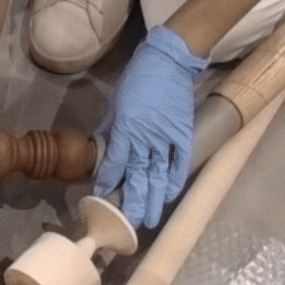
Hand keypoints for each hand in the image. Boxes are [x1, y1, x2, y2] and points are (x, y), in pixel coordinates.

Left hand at [93, 26, 206, 230]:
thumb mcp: (115, 103)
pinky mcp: (183, 135)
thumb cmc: (137, 79)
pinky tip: (167, 196)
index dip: (107, 182)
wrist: (169, 62)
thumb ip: (110, 129)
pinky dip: (174, 181)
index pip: (114, 163)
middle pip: (137, 177)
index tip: (101, 197)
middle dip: (132, 201)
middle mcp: (145, 139)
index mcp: (126, 129)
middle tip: (128, 222)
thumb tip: (103, 150)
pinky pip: (179, 164)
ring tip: (148, 219)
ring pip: (158, 176)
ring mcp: (166, 139)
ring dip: (152, 199)